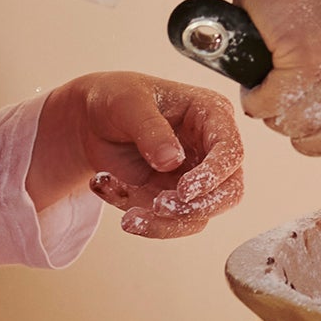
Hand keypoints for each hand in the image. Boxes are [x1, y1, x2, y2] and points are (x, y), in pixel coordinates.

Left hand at [33, 73, 246, 237]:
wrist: (90, 120)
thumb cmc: (116, 97)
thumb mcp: (128, 103)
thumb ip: (151, 129)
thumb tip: (173, 160)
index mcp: (211, 116)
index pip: (230, 152)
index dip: (213, 175)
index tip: (184, 190)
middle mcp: (209, 150)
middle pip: (228, 193)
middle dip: (194, 208)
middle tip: (157, 206)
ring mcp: (192, 177)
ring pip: (197, 217)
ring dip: (159, 222)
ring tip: (120, 203)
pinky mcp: (170, 198)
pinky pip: (164, 222)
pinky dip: (136, 215)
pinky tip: (105, 185)